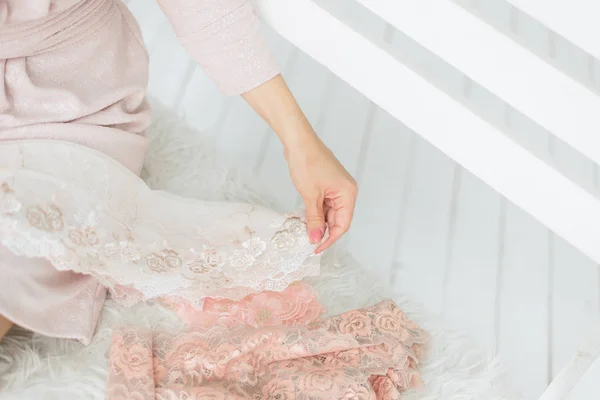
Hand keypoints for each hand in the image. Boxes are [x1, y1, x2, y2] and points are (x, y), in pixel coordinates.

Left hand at [285, 134, 357, 252]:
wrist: (299, 142)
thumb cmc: (307, 163)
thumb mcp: (310, 196)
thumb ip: (314, 219)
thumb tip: (316, 238)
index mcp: (348, 194)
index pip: (343, 224)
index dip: (330, 239)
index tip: (316, 248)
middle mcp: (346, 191)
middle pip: (338, 219)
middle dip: (324, 231)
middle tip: (308, 241)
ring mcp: (337, 188)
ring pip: (330, 213)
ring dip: (319, 222)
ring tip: (305, 230)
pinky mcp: (328, 185)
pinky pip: (325, 204)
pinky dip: (316, 212)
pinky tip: (306, 218)